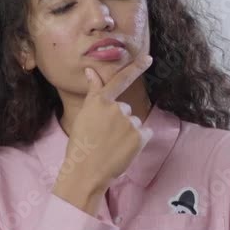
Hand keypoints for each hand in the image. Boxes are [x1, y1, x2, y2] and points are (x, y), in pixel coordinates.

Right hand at [60, 53, 153, 191]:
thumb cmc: (81, 145)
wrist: (86, 171)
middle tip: (104, 138)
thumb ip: (93, 92)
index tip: (148, 58)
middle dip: (118, 122)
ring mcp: (130, 122)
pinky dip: (138, 142)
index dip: (136, 67)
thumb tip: (91, 71)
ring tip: (111, 146)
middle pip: (125, 110)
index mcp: (100, 102)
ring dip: (127, 133)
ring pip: (134, 123)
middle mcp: (117, 108)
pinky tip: (123, 151)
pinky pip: (144, 134)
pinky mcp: (140, 137)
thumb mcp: (83, 115)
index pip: (120, 80)